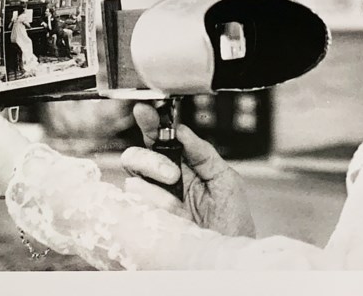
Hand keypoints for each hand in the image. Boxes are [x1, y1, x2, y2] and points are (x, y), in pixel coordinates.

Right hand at [121, 104, 255, 237]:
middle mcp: (162, 181)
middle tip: (173, 173)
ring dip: (155, 189)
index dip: (150, 122)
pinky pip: (134, 207)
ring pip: (132, 182)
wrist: (230, 252)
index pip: (159, 138)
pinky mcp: (146, 221)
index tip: (145, 110)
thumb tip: (182, 130)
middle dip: (150, 161)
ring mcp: (152, 202)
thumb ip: (203, 152)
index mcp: (182, 164)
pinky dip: (153, 207)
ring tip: (177, 203)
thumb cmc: (231, 219)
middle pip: (135, 157)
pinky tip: (172, 214)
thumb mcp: (225, 179)